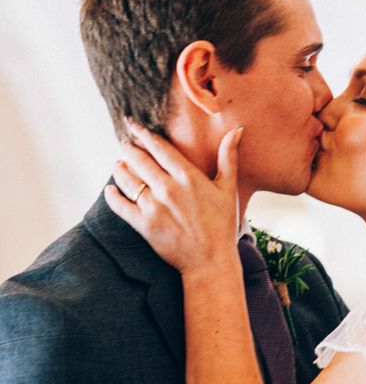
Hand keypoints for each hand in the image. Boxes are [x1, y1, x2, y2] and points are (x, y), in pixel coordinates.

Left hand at [105, 121, 242, 273]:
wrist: (210, 260)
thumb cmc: (223, 223)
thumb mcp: (228, 188)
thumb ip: (228, 157)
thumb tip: (236, 130)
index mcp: (188, 177)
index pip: (159, 147)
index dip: (143, 133)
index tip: (133, 124)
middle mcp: (168, 188)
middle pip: (139, 159)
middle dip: (129, 149)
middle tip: (125, 144)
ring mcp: (153, 206)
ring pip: (127, 179)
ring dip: (119, 168)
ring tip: (118, 164)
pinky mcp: (143, 224)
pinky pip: (119, 205)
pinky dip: (112, 195)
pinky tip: (111, 189)